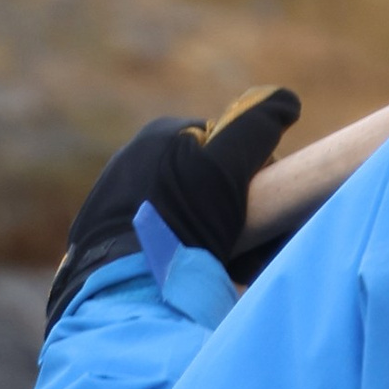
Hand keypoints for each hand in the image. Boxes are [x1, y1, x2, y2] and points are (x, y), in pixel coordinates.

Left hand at [43, 89, 300, 329]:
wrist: (126, 288)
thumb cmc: (181, 222)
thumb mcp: (226, 167)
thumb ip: (257, 127)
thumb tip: (286, 100)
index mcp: (159, 134)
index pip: (228, 143)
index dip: (253, 173)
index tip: (261, 207)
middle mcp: (132, 159)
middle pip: (206, 179)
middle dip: (231, 208)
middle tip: (246, 244)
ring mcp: (112, 200)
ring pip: (183, 211)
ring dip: (207, 232)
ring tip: (219, 265)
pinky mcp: (102, 238)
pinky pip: (157, 238)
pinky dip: (176, 251)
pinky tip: (187, 273)